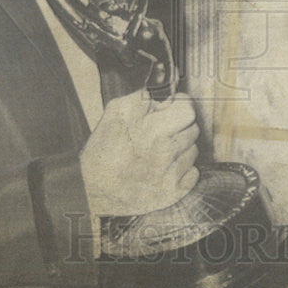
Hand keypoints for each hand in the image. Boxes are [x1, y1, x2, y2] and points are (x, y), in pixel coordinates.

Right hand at [80, 89, 198, 216]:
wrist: (94, 195)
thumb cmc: (103, 154)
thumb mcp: (114, 115)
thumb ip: (142, 98)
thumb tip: (166, 92)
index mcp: (152, 131)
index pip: (187, 108)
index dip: (179, 106)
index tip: (171, 110)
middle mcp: (165, 153)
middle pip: (193, 128)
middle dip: (179, 127)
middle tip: (160, 133)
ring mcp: (171, 175)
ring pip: (193, 149)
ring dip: (180, 148)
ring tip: (158, 153)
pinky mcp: (175, 193)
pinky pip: (193, 171)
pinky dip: (181, 169)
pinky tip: (163, 169)